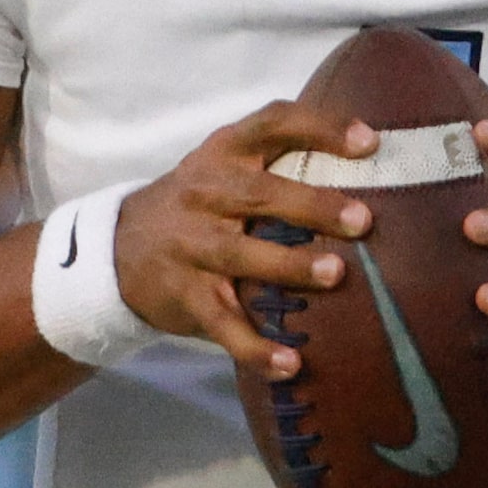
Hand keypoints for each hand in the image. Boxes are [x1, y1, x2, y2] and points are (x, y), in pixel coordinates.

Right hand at [112, 102, 375, 381]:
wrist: (115, 248)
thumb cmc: (200, 203)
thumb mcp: (225, 166)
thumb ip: (279, 160)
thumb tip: (372, 163)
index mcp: (224, 151)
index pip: (272, 123)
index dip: (320, 127)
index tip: (368, 141)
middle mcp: (204, 192)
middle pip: (259, 193)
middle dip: (312, 205)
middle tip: (363, 220)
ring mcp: (190, 245)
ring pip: (240, 254)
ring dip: (289, 264)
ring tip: (335, 274)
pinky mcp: (184, 295)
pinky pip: (222, 323)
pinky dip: (256, 346)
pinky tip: (290, 363)